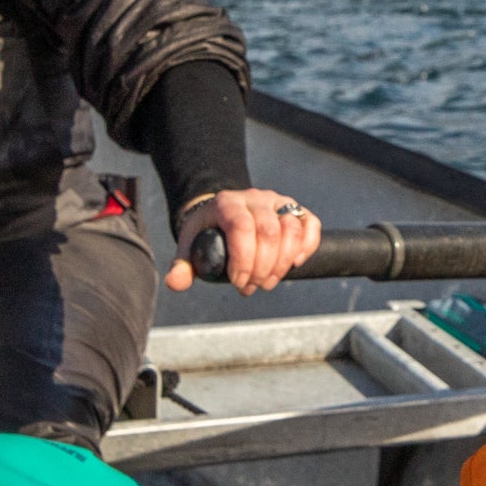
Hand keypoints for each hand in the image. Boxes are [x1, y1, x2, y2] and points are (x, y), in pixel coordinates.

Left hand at [169, 188, 322, 294]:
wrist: (224, 212)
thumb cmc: (208, 232)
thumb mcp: (190, 245)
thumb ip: (183, 265)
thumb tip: (175, 283)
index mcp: (227, 203)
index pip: (242, 227)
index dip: (244, 259)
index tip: (238, 282)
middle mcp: (255, 198)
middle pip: (270, 232)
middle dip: (262, 268)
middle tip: (251, 287)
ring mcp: (277, 202)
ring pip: (292, 230)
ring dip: (283, 263)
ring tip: (267, 282)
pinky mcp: (295, 210)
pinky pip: (310, 224)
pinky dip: (307, 246)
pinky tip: (294, 264)